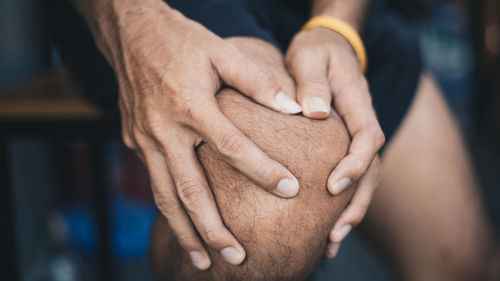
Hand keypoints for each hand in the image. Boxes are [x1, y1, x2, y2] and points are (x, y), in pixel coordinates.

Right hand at [99, 3, 302, 269]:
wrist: (131, 34)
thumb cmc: (182, 41)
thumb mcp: (222, 51)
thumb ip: (258, 82)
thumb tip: (295, 109)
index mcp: (191, 104)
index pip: (232, 148)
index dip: (263, 171)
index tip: (290, 190)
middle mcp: (164, 128)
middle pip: (189, 190)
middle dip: (213, 229)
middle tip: (236, 257)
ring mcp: (144, 139)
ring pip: (164, 197)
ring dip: (184, 232)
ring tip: (202, 261)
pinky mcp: (134, 142)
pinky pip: (155, 182)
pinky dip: (170, 209)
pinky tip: (184, 225)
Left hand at [285, 27, 384, 257]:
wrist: (329, 47)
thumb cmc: (316, 52)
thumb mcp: (310, 57)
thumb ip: (312, 82)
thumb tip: (313, 115)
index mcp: (357, 102)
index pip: (368, 137)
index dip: (355, 164)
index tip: (333, 186)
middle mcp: (363, 122)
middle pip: (372, 167)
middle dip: (356, 201)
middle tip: (334, 231)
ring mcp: (357, 134)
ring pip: (366, 177)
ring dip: (352, 209)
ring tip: (332, 239)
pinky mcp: (346, 144)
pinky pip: (352, 174)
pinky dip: (343, 201)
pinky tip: (327, 223)